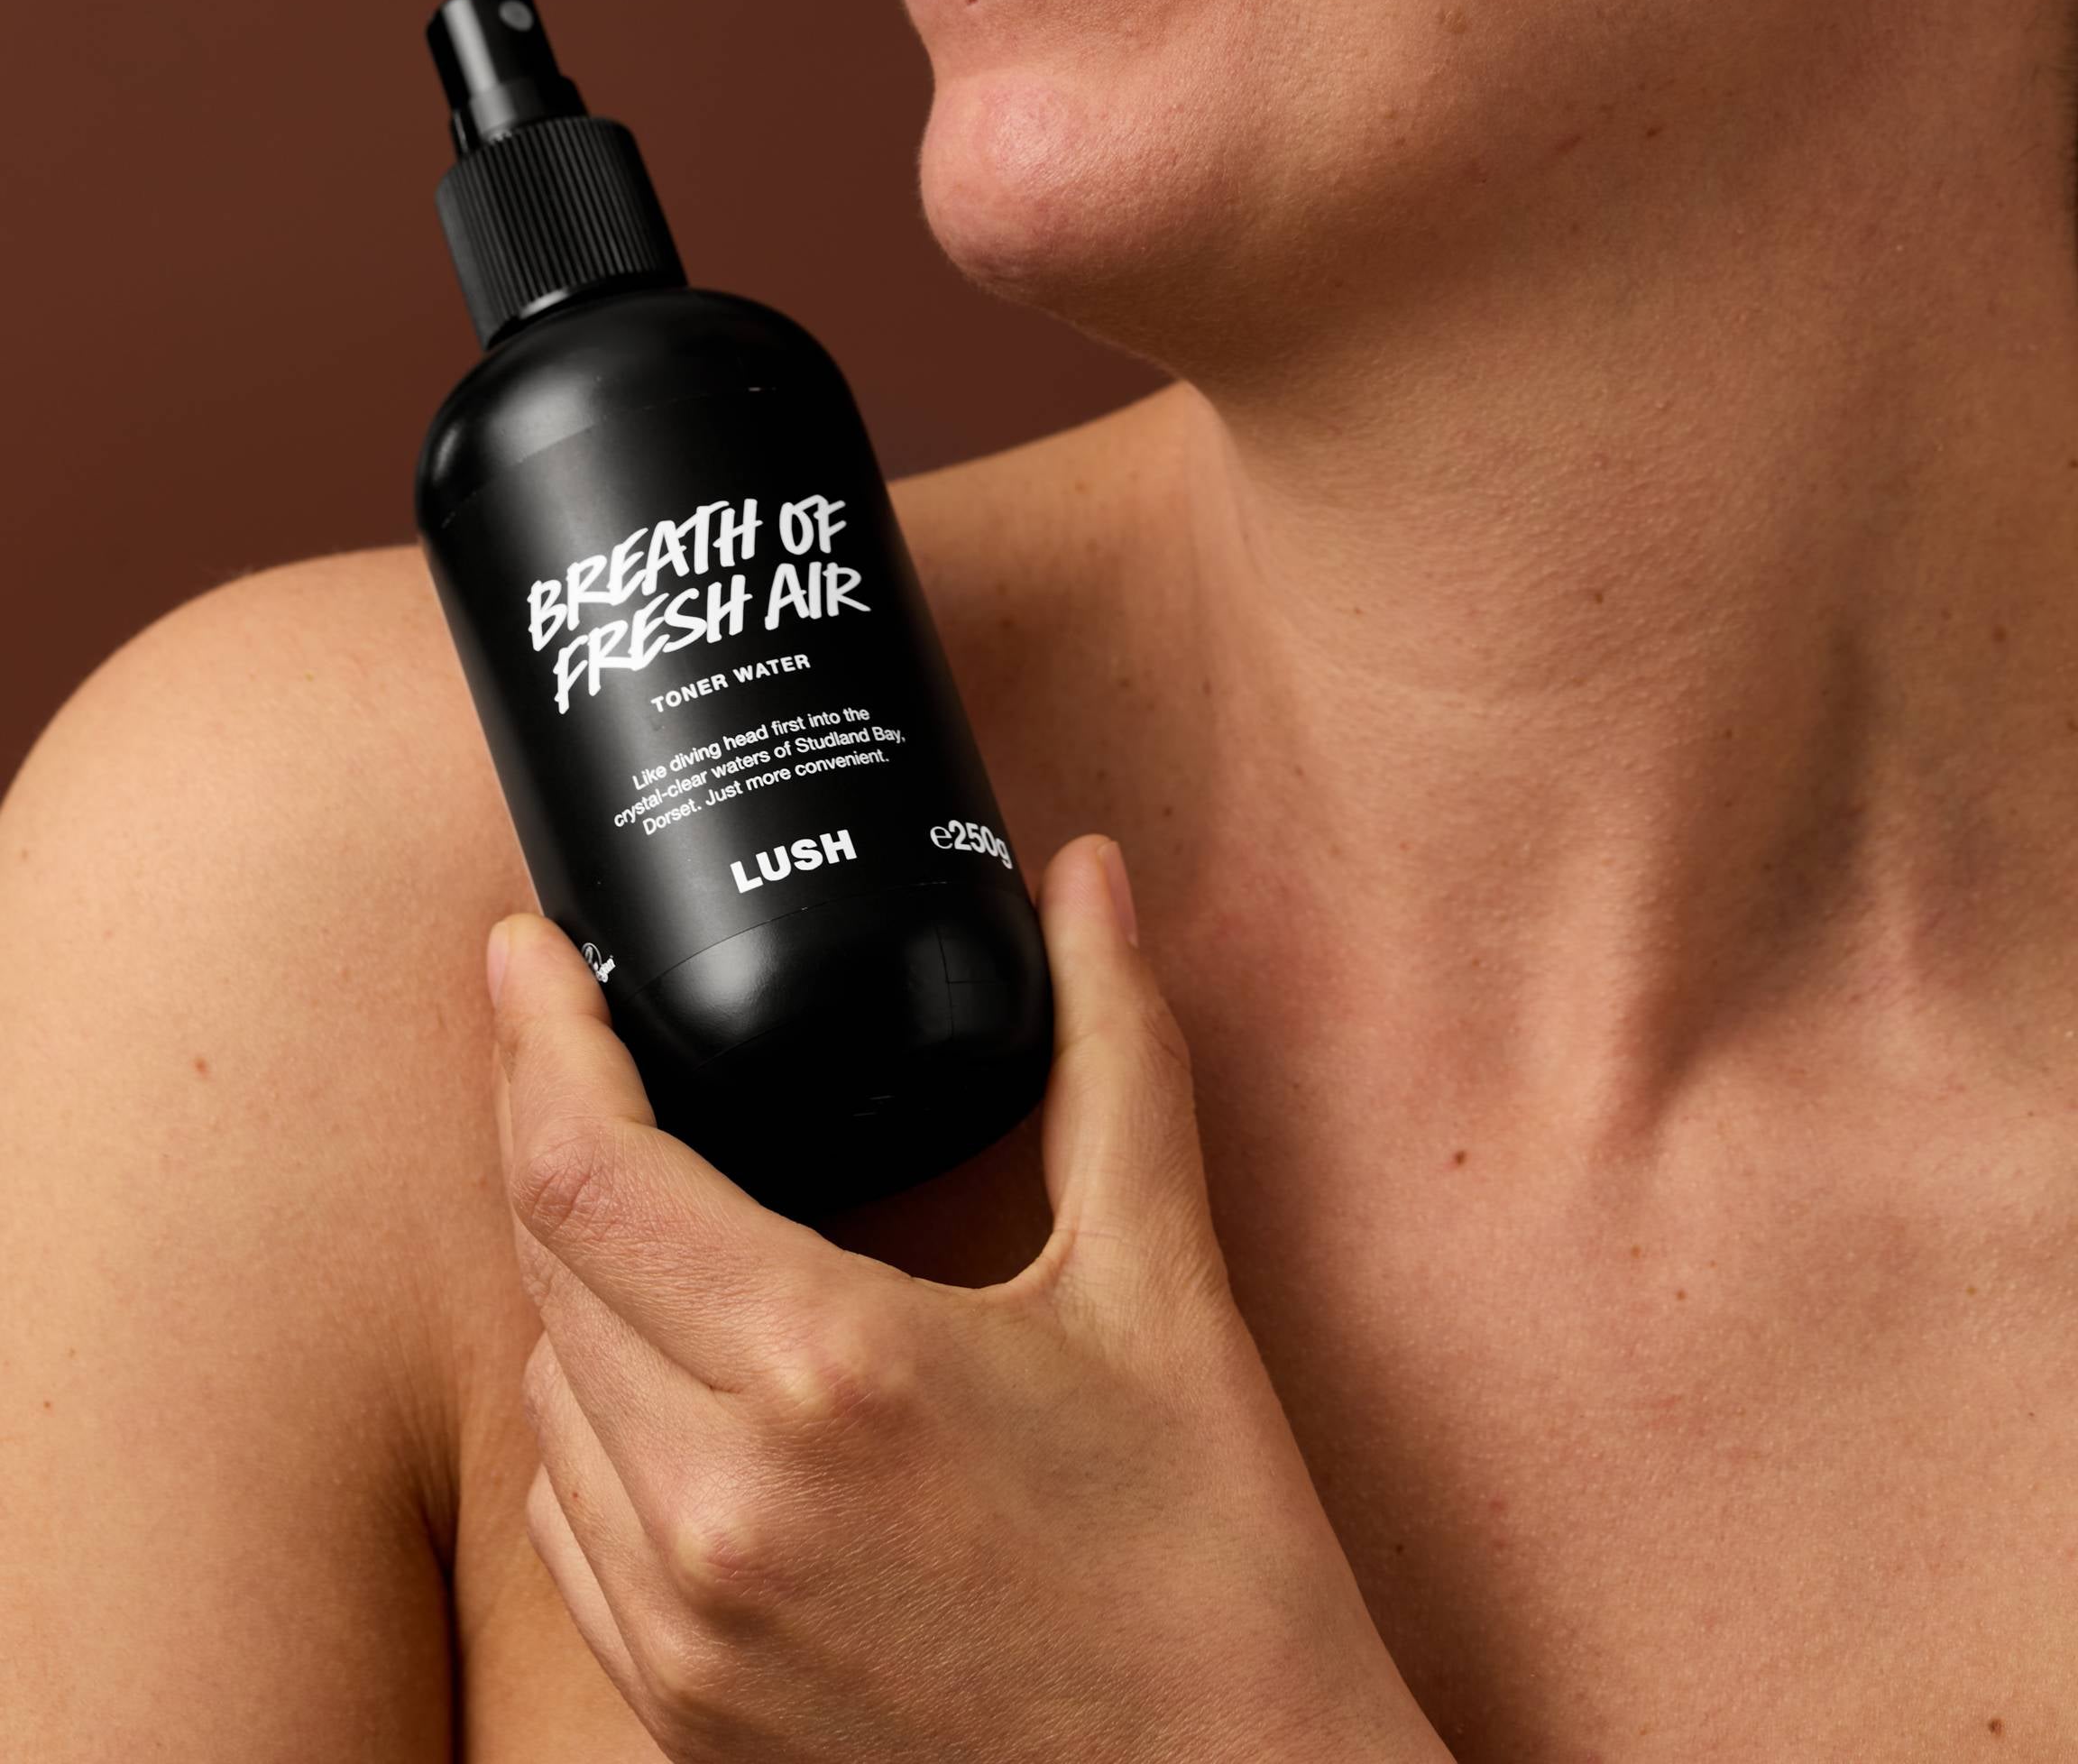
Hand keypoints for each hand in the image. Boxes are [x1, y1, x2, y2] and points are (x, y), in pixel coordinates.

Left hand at [488, 836, 1450, 1762]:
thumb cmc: (1211, 1564)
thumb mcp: (1167, 1284)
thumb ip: (1113, 1050)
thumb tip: (1087, 877)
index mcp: (830, 1371)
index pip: (586, 1171)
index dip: (533, 1040)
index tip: (524, 950)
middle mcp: (722, 1507)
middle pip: (546, 1265)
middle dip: (553, 1131)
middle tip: (585, 1039)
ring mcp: (689, 1632)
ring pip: (548, 1394)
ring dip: (575, 1282)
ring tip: (648, 1195)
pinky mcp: (685, 1723)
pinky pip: (573, 1530)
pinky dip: (596, 1426)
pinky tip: (672, 1375)